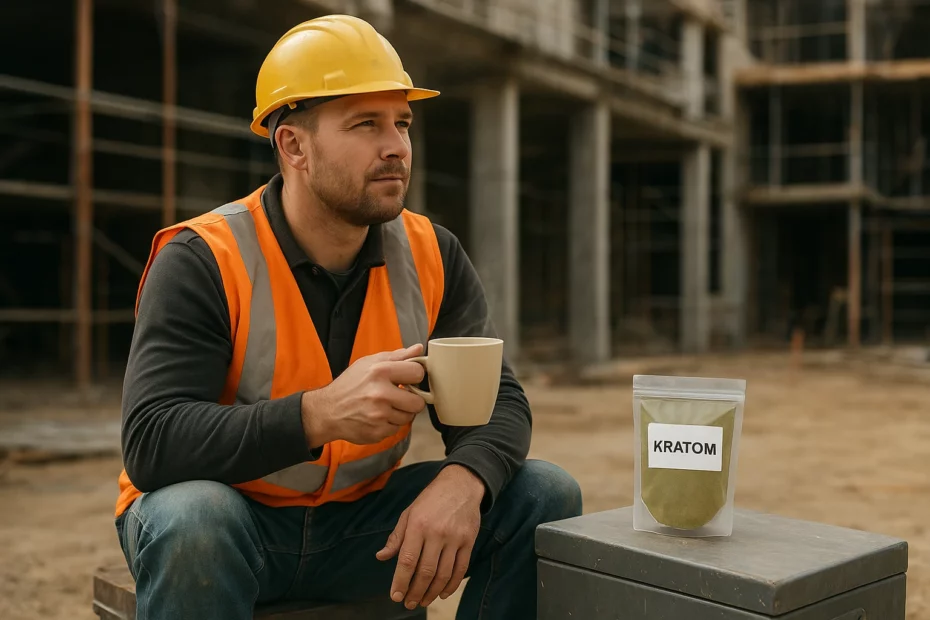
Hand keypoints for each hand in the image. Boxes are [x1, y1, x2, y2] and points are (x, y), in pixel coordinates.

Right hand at [301, 344, 426, 447]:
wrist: (327, 410)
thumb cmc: (350, 384)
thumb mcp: (369, 363)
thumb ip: (397, 356)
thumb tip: (419, 349)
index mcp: (380, 371)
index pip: (417, 373)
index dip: (415, 376)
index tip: (409, 378)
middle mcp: (380, 394)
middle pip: (418, 402)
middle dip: (412, 399)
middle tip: (400, 396)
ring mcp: (379, 415)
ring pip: (409, 417)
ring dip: (401, 413)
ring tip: (386, 406)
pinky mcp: (377, 432)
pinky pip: (397, 429)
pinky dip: (390, 424)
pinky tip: (379, 417)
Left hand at [376, 465, 483, 609]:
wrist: (461, 484)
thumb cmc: (431, 499)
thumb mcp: (409, 513)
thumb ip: (396, 537)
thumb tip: (382, 557)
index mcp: (418, 525)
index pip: (407, 560)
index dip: (401, 581)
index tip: (395, 596)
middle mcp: (436, 533)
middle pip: (425, 571)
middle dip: (415, 591)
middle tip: (409, 603)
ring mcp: (454, 538)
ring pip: (443, 574)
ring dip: (432, 592)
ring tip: (423, 601)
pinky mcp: (469, 541)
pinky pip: (461, 569)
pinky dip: (452, 585)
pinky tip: (442, 593)